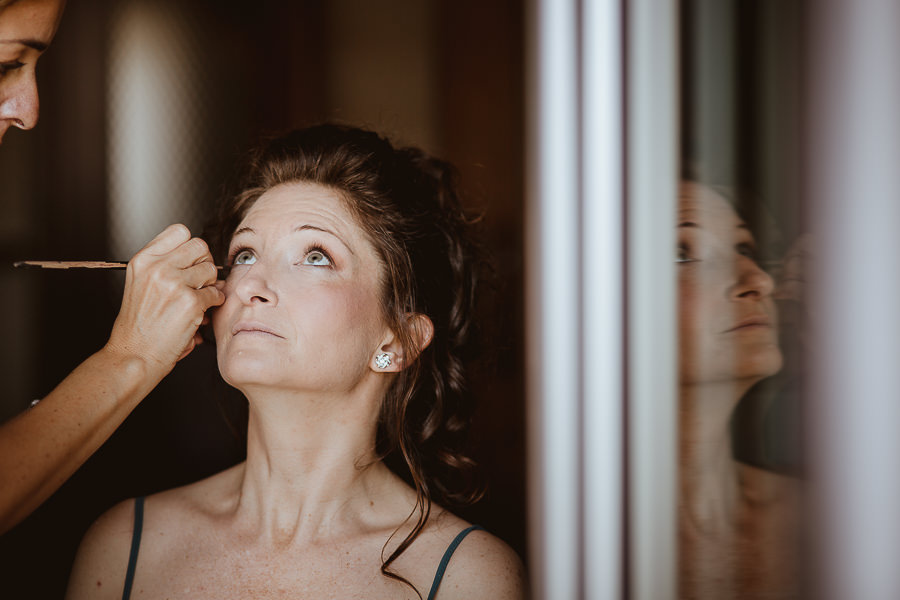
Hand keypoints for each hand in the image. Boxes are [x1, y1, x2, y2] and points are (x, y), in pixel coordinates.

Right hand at [105, 224, 224, 373]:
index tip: (190, 262)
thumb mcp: (141, 283)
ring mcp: (174, 283)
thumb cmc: (140, 324)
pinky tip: (201, 312)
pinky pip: (216, 293)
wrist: (134, 354)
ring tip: (198, 298)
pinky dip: (214, 303)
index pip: (180, 231)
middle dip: (204, 262)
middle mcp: (157, 267)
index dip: (190, 247)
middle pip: (200, 245)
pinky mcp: (190, 302)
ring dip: (210, 284)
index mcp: (143, 259)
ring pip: (211, 269)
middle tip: (199, 280)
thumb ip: (163, 263)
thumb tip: (198, 253)